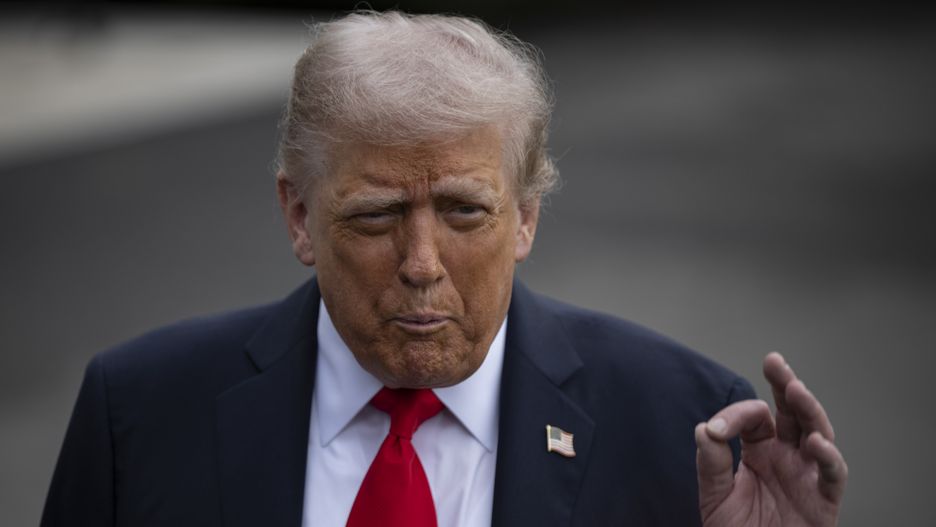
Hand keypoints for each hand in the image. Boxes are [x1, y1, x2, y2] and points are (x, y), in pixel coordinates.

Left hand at [695, 352, 846, 525]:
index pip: (754, 418)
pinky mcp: (824, 500)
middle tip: (775, 362)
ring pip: (818, 433)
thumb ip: (711, 464)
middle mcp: (788, 457)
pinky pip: (833, 474)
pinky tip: (815, 442)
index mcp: (761, 451)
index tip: (716, 430)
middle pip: (792, 412)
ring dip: (808, 410)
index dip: (735, 417)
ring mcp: (808, 475)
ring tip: (796, 390)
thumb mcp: (715, 496)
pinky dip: (828, 457)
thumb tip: (704, 428)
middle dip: (785, 384)